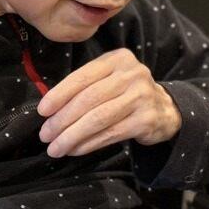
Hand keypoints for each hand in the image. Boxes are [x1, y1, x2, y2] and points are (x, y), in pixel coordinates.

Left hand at [38, 48, 181, 157]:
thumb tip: (49, 110)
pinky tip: (76, 149)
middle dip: (62, 119)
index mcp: (119, 59)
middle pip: (89, 99)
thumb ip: (85, 86)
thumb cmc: (128, 93)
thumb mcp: (110, 78)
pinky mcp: (146, 119)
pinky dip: (89, 143)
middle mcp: (133, 75)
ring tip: (55, 147)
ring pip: (98, 118)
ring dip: (72, 135)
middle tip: (45, 135)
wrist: (165, 109)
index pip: (84, 76)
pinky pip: (111, 133)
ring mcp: (142, 97)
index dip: (60, 94)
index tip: (42, 111)